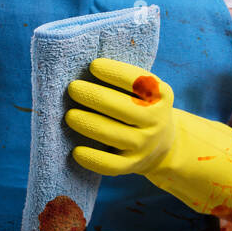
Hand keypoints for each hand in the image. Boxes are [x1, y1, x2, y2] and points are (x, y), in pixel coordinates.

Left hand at [65, 58, 174, 175]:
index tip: (93, 66)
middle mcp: (156, 120)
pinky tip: (77, 151)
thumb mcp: (144, 89)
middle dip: (94, 96)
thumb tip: (85, 67)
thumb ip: (124, 79)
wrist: (162, 143)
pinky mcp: (132, 165)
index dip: (114, 72)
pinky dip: (93, 159)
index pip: (138, 81)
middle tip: (73, 88)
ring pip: (113, 135)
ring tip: (69, 116)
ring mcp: (145, 145)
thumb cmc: (140, 105)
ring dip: (88, 124)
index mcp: (160, 95)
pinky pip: (111, 165)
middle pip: (123, 108)